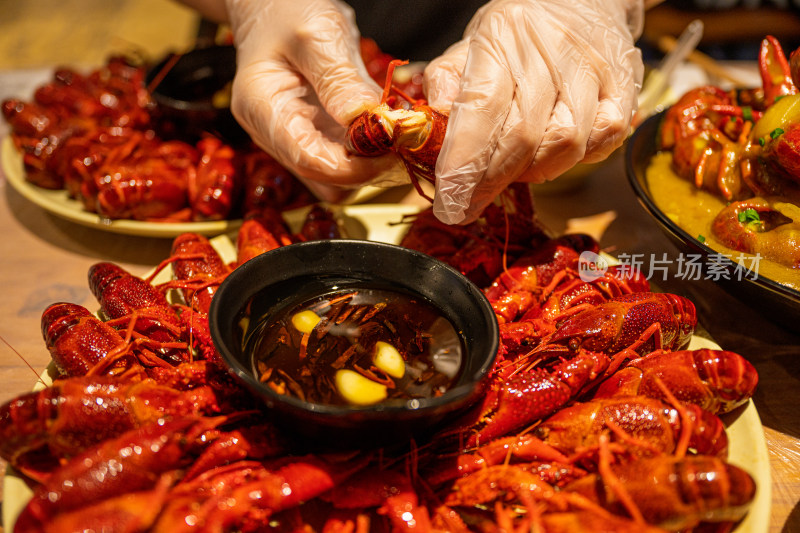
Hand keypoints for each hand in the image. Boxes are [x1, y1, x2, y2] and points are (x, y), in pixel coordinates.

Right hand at [225, 0, 405, 200]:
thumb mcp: (317, 35)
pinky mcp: (312, 133)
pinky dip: (364, 154)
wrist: (273, 4)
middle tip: (402, 146)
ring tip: (395, 139)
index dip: (353, 167)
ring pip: (332, 176)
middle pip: (321, 175)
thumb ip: (339, 79)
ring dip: (367, 165)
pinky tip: (383, 134)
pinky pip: (339, 159)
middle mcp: (272, 132)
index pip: (308, 159)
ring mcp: (292, 136)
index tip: (391, 152)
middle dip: (364, 169)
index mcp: (262, 108)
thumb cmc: (287, 9)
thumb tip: (363, 120)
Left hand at [424, 0, 644, 223]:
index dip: (464, 165)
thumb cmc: (518, 34)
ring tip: (513, 169)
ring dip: (533, 171)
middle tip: (470, 202)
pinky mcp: (624, 87)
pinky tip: (553, 153)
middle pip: (522, 137)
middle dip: (491, 181)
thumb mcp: (470, 45)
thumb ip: (446, 82)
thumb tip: (430, 128)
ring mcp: (592, 69)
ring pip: (565, 144)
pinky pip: (602, 141)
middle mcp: (549, 50)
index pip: (481, 109)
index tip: (450, 201)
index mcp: (501, 37)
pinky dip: (576, 160)